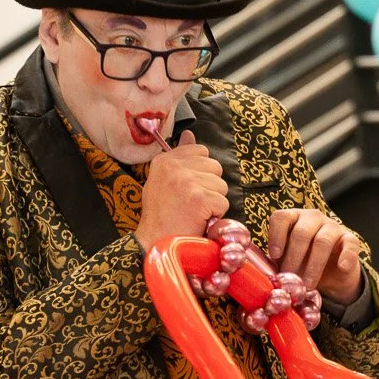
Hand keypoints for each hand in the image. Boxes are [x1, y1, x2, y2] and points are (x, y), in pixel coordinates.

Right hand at [135, 132, 229, 251]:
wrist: (155, 245)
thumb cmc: (160, 218)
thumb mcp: (162, 181)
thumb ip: (179, 157)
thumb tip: (189, 133)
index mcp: (164, 161)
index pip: (199, 150)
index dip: (201, 172)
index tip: (188, 188)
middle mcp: (173, 167)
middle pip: (214, 167)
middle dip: (209, 187)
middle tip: (191, 204)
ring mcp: (186, 181)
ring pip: (221, 185)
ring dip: (213, 202)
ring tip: (194, 213)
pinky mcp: (199, 198)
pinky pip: (223, 202)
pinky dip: (215, 216)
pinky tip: (198, 221)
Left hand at [266, 209, 364, 304]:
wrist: (332, 273)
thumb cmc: (303, 263)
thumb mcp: (287, 260)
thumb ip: (276, 261)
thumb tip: (261, 273)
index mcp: (293, 219)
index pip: (281, 218)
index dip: (276, 236)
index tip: (275, 256)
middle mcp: (312, 218)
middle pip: (301, 233)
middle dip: (294, 259)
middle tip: (291, 278)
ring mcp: (333, 226)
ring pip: (322, 241)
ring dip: (314, 266)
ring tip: (308, 284)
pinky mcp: (350, 239)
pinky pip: (350, 244)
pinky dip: (346, 256)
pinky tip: (341, 267)